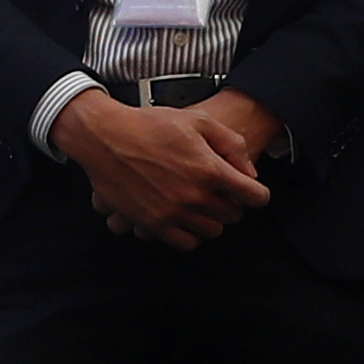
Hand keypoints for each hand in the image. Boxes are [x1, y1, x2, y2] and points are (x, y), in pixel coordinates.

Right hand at [63, 91, 273, 250]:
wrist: (105, 138)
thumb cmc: (148, 125)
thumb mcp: (198, 120)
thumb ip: (232, 144)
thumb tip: (249, 171)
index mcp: (210, 168)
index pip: (254, 196)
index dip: (258, 194)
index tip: (252, 192)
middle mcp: (194, 195)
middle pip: (234, 215)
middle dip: (232, 204)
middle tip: (221, 193)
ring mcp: (173, 212)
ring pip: (212, 231)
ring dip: (212, 219)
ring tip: (202, 204)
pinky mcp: (153, 224)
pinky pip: (186, 242)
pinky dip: (190, 234)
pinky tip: (185, 218)